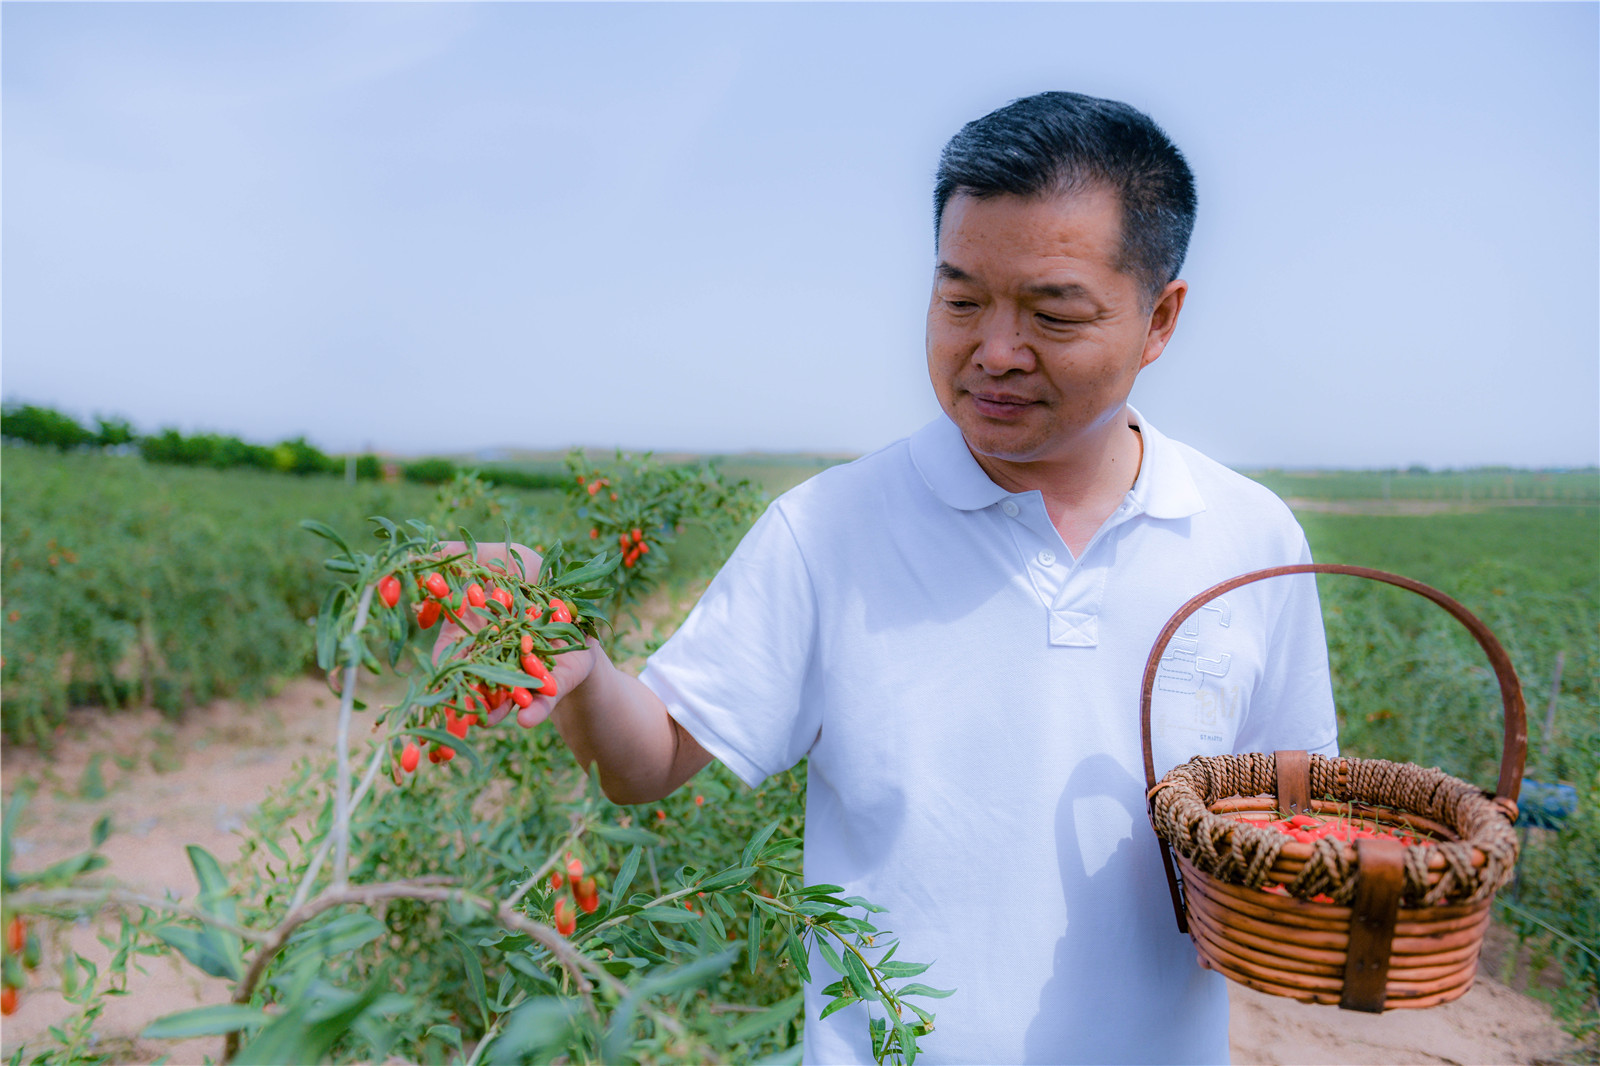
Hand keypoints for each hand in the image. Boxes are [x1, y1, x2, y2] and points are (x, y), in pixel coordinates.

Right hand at [429, 541, 599, 729]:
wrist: (578, 598)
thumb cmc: (532, 575)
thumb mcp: (500, 556)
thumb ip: (464, 555)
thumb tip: (427, 551)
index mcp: (476, 633)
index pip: (452, 651)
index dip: (442, 662)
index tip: (436, 673)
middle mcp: (497, 657)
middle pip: (477, 680)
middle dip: (465, 696)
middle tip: (452, 713)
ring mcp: (526, 673)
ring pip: (506, 696)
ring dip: (494, 711)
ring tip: (485, 722)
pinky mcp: (557, 682)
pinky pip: (546, 699)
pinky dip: (536, 710)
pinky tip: (526, 721)